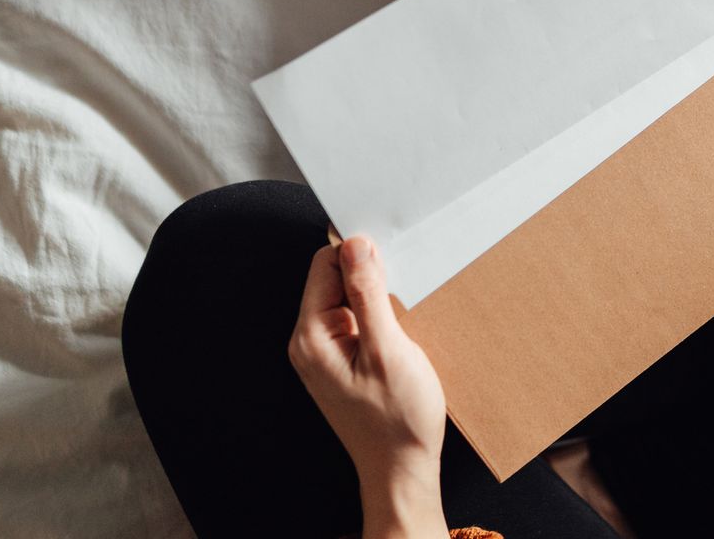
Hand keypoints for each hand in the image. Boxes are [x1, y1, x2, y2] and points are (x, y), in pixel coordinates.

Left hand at [289, 236, 447, 538]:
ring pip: (348, 298)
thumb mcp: (389, 351)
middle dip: (370, 274)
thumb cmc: (397, 419)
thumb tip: (356, 245)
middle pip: (334, 278)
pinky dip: (379, 317)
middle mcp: (309, 341)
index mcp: (312, 335)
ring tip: (404, 319)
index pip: (325, 264)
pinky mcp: (341, 361)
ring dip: (377, 297)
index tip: (393, 259)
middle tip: (403, 294)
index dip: (359, 253)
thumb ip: (369, 295)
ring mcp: (324, 353)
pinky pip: (356, 320)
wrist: (401, 469)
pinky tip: (400, 334)